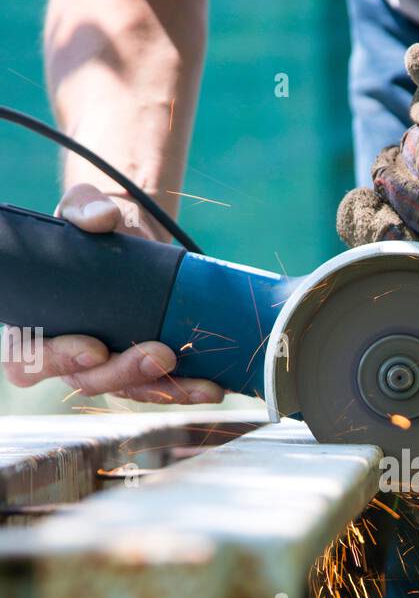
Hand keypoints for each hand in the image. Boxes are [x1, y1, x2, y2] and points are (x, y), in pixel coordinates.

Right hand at [2, 183, 223, 404]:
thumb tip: (101, 218)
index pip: (28, 357)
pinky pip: (159, 388)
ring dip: (165, 388)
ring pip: (128, 390)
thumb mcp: (83, 207)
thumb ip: (83, 207)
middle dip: (125, 372)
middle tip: (161, 354)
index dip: (56, 361)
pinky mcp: (139, 369)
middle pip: (86, 379)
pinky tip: (212, 387)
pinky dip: (187, 389)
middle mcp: (66, 352)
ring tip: (201, 383)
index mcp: (36, 321)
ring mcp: (105, 365)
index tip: (94, 348)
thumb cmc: (94, 227)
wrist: (133, 236)